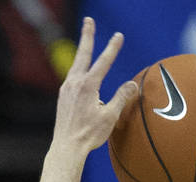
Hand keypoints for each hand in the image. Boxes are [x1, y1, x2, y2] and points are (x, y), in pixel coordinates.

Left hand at [52, 16, 136, 155]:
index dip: (112, 48)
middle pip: (83, 54)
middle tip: (89, 20)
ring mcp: (66, 88)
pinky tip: (80, 74)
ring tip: (86, 42)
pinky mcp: (62, 96)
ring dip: (82, 52)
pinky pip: (72, 77)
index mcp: (88, 85)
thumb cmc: (89, 135)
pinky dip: (78, 70)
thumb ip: (121, 98)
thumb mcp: (110, 117)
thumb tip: (132, 84)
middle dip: (87, 36)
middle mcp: (75, 82)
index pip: (103, 62)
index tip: (119, 36)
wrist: (67, 147)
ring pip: (76, 64)